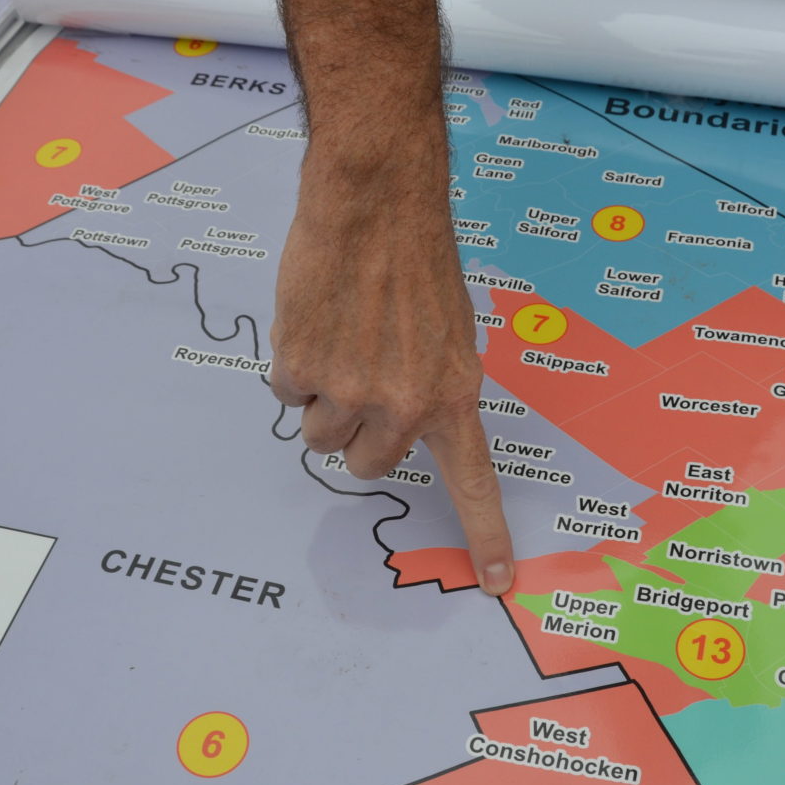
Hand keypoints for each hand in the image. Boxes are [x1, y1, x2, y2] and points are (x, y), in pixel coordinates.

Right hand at [269, 126, 514, 595]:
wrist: (375, 200)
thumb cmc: (416, 258)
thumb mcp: (450, 331)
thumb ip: (434, 387)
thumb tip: (411, 426)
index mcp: (453, 396)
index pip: (473, 484)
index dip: (486, 536)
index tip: (498, 583)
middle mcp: (404, 405)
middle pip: (366, 464)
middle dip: (357, 430)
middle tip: (362, 373)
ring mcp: (349, 391)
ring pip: (319, 433)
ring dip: (321, 394)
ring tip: (340, 333)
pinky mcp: (300, 368)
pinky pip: (285, 391)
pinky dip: (292, 361)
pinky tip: (315, 316)